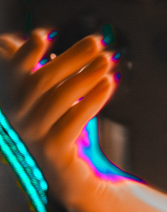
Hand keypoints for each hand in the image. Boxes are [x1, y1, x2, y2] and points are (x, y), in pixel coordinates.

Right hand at [0, 30, 115, 207]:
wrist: (71, 176)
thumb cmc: (61, 127)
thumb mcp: (50, 96)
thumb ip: (42, 69)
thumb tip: (35, 36)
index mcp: (12, 100)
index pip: (13, 73)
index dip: (24, 54)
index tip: (42, 35)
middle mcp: (16, 118)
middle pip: (41, 81)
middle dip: (71, 58)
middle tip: (97, 42)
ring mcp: (32, 135)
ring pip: (59, 98)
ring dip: (86, 76)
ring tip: (108, 61)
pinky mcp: (53, 150)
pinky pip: (75, 120)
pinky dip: (93, 99)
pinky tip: (109, 84)